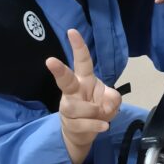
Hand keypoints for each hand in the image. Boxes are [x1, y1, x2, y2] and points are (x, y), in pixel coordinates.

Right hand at [46, 29, 120, 163]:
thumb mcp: (111, 101)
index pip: (82, 61)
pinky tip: (104, 126)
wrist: (84, 132)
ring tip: (102, 115)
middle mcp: (74, 91)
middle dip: (59, 71)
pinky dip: (96, 125)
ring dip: (94, 113)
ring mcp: (69, 107)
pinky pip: (84, 123)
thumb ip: (113, 98)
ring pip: (77, 107)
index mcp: (84, 80)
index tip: (72, 32)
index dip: (78, 47)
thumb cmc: (97, 109)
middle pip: (65, 80)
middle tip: (50, 61)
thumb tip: (107, 102)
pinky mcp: (69, 122)